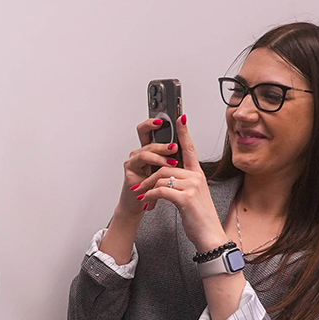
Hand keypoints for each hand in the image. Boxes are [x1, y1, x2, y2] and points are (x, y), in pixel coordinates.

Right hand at [103, 115, 188, 236]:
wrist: (143, 205)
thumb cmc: (156, 190)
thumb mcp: (171, 172)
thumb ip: (176, 158)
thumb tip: (188, 144)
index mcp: (153, 151)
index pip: (156, 131)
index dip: (161, 120)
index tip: (172, 114)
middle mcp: (142, 152)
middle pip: (145, 131)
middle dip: (155, 126)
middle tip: (169, 126)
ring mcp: (135, 159)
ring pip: (148, 147)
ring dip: (162, 151)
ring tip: (173, 158)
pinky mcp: (130, 168)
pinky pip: (142, 159)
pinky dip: (155, 161)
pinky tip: (164, 166)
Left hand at [127, 116, 226, 252]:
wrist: (209, 236)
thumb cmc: (200, 218)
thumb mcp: (192, 197)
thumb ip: (182, 184)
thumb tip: (166, 180)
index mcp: (198, 174)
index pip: (190, 148)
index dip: (184, 132)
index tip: (180, 117)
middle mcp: (196, 177)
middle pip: (166, 167)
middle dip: (149, 177)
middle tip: (139, 186)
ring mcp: (192, 186)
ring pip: (161, 177)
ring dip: (147, 187)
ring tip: (142, 195)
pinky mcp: (186, 197)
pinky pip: (161, 190)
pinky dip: (150, 195)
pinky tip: (147, 201)